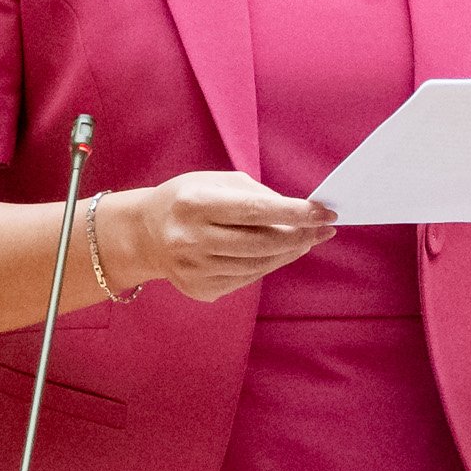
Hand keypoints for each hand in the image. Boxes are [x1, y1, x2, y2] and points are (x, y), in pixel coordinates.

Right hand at [99, 171, 334, 303]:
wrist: (144, 235)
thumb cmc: (188, 200)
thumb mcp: (215, 182)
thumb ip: (256, 194)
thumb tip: (298, 212)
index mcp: (195, 203)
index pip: (256, 210)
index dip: (296, 213)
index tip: (326, 212)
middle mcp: (190, 239)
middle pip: (261, 243)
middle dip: (300, 236)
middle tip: (324, 229)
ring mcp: (193, 269)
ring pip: (258, 265)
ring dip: (289, 252)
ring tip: (306, 239)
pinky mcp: (199, 289)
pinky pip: (247, 278)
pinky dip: (268, 265)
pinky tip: (279, 253)